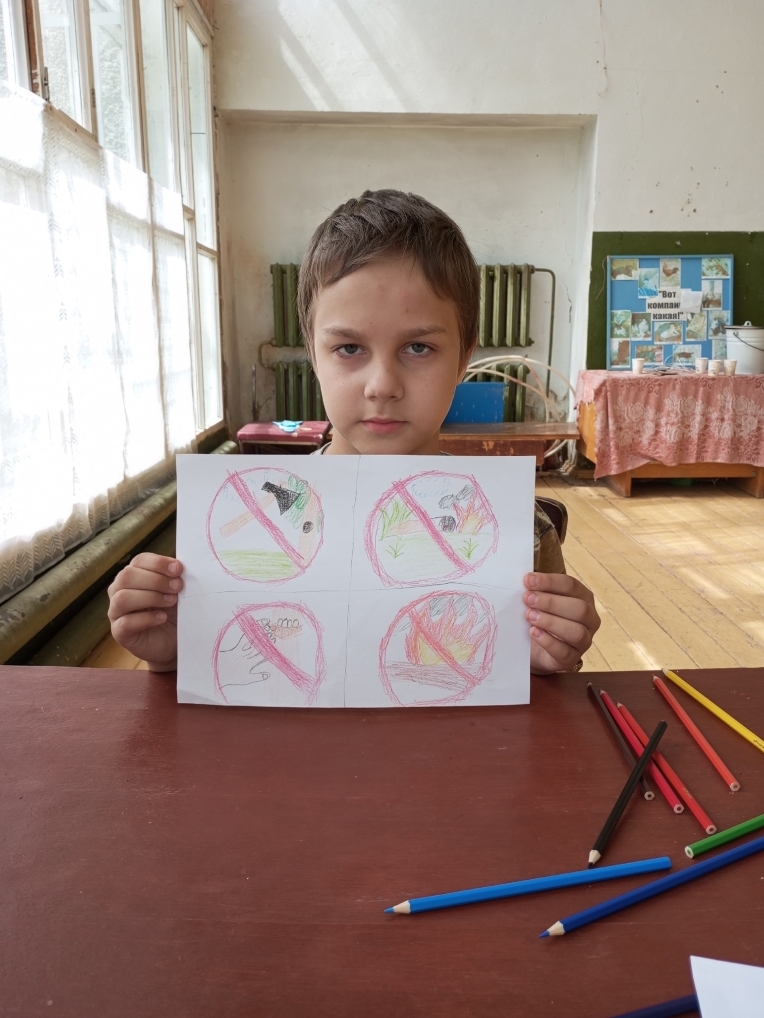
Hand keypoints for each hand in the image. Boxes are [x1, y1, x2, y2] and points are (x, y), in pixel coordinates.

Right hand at [107, 554, 182, 670]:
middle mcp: (119, 591)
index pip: (139, 561)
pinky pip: (125, 622)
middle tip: (177, 587)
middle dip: (156, 580)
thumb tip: (179, 567)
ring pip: (122, 598)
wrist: (174, 641)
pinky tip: (162, 618)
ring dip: (150, 597)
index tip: (178, 569)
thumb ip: (174, 577)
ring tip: (171, 602)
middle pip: (127, 576)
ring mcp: (116, 612)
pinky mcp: (119, 632)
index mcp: (133, 575)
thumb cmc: (172, 611)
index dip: (158, 563)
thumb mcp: (176, 591)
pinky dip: (146, 619)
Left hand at [523, 572, 599, 674]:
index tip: (528, 580)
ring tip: (529, 616)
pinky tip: (533, 632)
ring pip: (577, 632)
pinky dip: (547, 641)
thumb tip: (527, 580)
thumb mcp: (540, 602)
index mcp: (583, 598)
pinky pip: (564, 652)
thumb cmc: (540, 618)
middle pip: (579, 609)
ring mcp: (584, 641)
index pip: (571, 585)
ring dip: (551, 622)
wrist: (535, 649)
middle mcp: (589, 619)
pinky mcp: (571, 658)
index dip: (550, 582)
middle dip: (552, 602)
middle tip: (528, 599)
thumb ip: (537, 591)